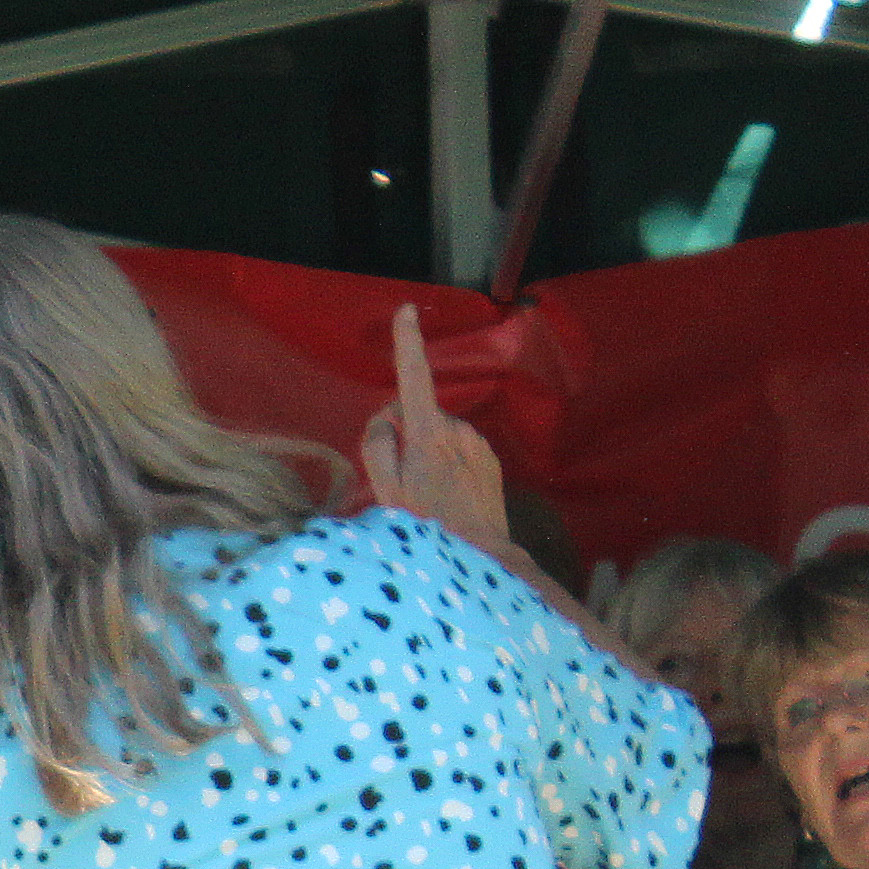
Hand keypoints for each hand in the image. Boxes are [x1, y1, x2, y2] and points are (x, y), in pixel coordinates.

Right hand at [360, 305, 510, 554]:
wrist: (480, 557)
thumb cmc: (425, 526)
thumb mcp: (385, 490)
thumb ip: (378, 446)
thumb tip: (387, 418)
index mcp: (428, 434)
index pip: (414, 378)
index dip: (408, 343)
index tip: (406, 312)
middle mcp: (458, 430)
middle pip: (420, 417)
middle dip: (408, 435)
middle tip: (402, 480)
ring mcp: (478, 445)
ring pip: (441, 436)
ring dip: (429, 453)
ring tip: (428, 494)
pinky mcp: (491, 461)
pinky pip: (460, 451)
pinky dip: (449, 465)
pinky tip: (449, 496)